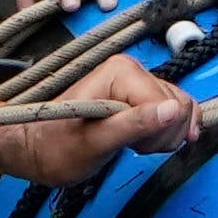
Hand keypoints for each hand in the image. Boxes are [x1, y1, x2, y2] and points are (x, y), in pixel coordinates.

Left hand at [0, 55, 198, 188]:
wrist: (37, 148)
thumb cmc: (57, 148)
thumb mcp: (95, 143)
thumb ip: (135, 125)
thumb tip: (173, 110)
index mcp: (121, 72)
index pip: (170, 103)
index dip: (158, 133)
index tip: (133, 147)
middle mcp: (132, 69)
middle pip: (179, 104)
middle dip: (162, 134)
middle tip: (131, 146)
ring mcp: (137, 82)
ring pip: (180, 109)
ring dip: (163, 135)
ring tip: (131, 143)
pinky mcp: (141, 95)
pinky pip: (174, 110)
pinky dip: (165, 131)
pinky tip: (144, 139)